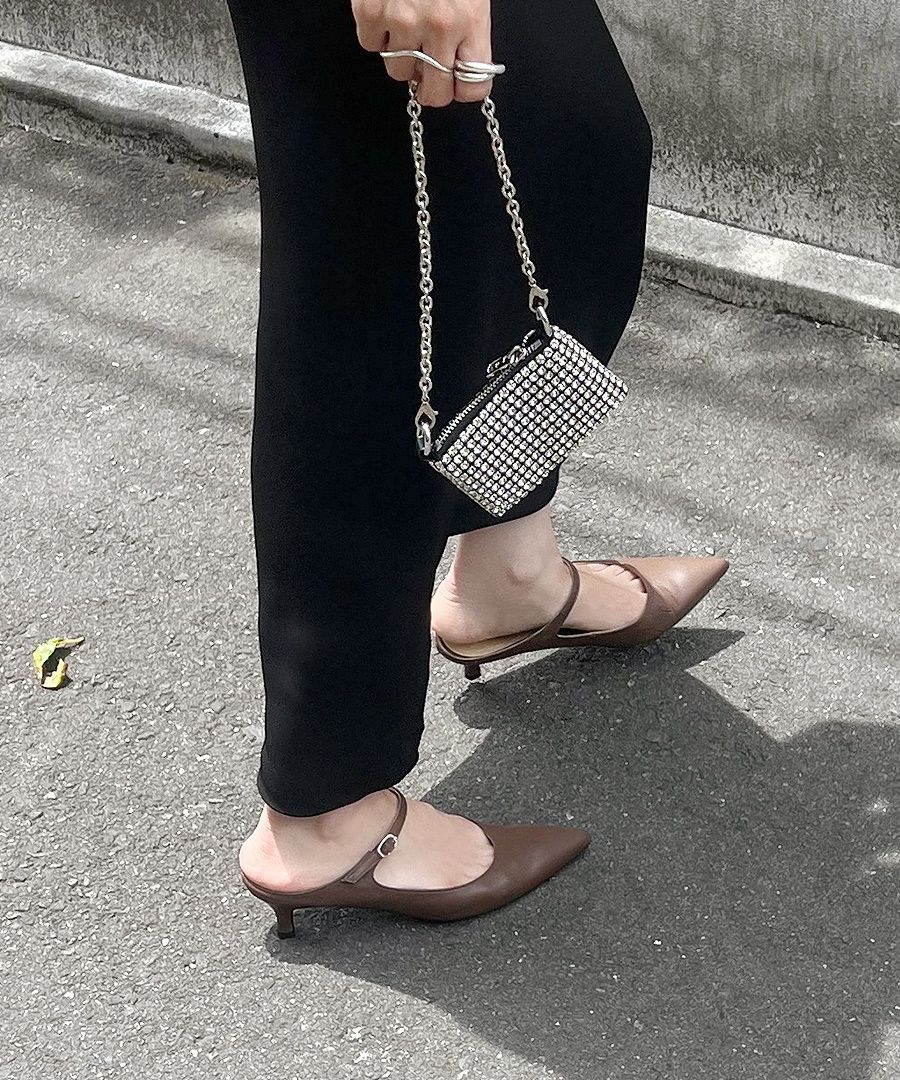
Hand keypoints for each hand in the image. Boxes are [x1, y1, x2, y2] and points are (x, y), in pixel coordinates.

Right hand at [352, 0, 493, 106]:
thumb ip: (467, 30)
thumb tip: (458, 68)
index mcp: (470, 18)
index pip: (473, 87)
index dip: (462, 89)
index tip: (456, 84)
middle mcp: (439, 25)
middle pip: (435, 93)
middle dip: (432, 86)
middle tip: (427, 70)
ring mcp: (402, 20)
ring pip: (400, 72)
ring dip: (401, 55)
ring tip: (406, 24)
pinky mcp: (371, 11)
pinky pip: (371, 45)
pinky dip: (376, 32)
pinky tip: (386, 11)